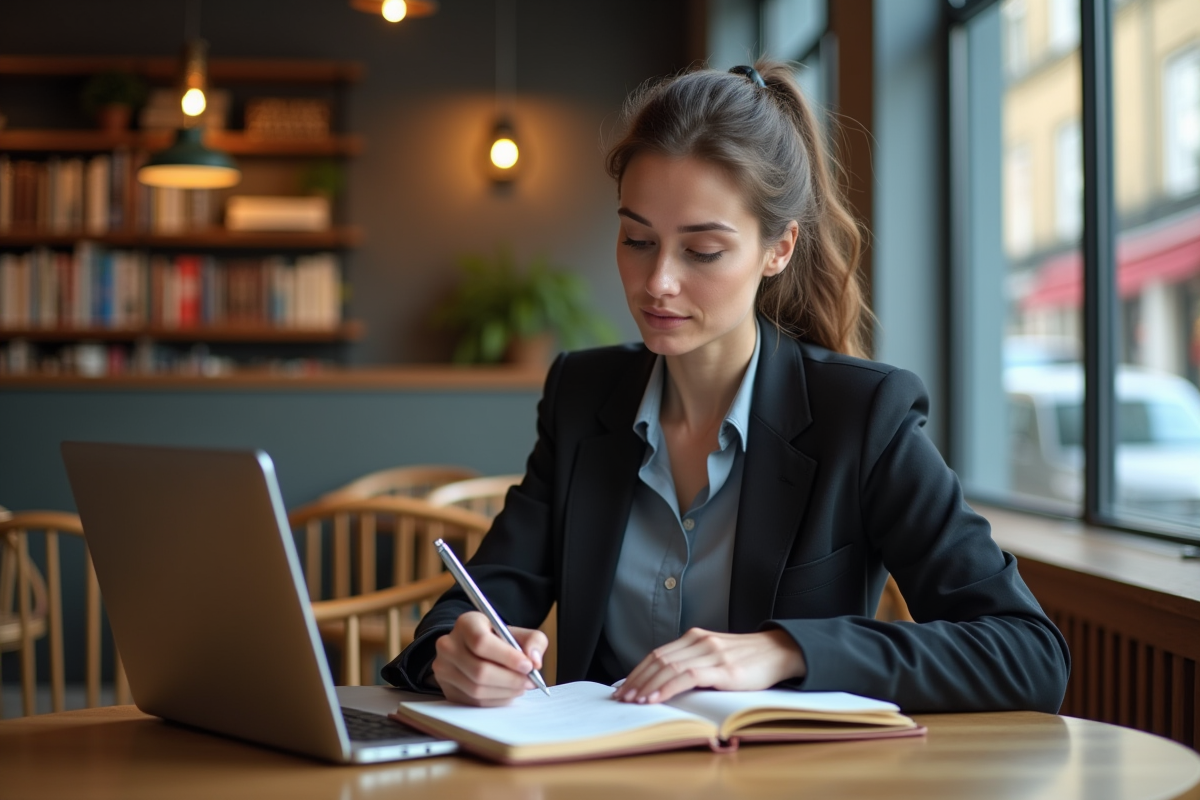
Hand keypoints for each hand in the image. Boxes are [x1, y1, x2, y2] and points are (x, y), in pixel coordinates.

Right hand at [431, 611, 547, 706]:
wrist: (474, 651)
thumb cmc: (499, 641)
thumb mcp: (518, 633)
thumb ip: (533, 641)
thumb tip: (535, 661)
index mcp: (466, 624)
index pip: (481, 642)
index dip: (507, 657)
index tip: (528, 666)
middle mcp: (448, 645)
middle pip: (479, 670)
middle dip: (510, 679)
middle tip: (530, 682)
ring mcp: (443, 669)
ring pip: (477, 689)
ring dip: (505, 692)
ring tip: (521, 687)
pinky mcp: (447, 690)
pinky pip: (474, 702)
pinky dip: (496, 700)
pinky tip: (507, 692)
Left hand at [614, 628, 805, 703]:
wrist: (779, 652)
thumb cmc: (747, 659)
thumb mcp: (715, 656)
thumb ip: (693, 663)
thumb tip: (665, 683)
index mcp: (695, 638)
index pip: (657, 654)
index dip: (637, 671)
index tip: (623, 687)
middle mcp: (699, 641)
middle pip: (658, 660)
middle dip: (636, 680)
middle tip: (621, 698)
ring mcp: (711, 654)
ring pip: (669, 667)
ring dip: (647, 685)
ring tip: (633, 701)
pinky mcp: (723, 668)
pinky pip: (687, 677)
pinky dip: (667, 688)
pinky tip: (655, 698)